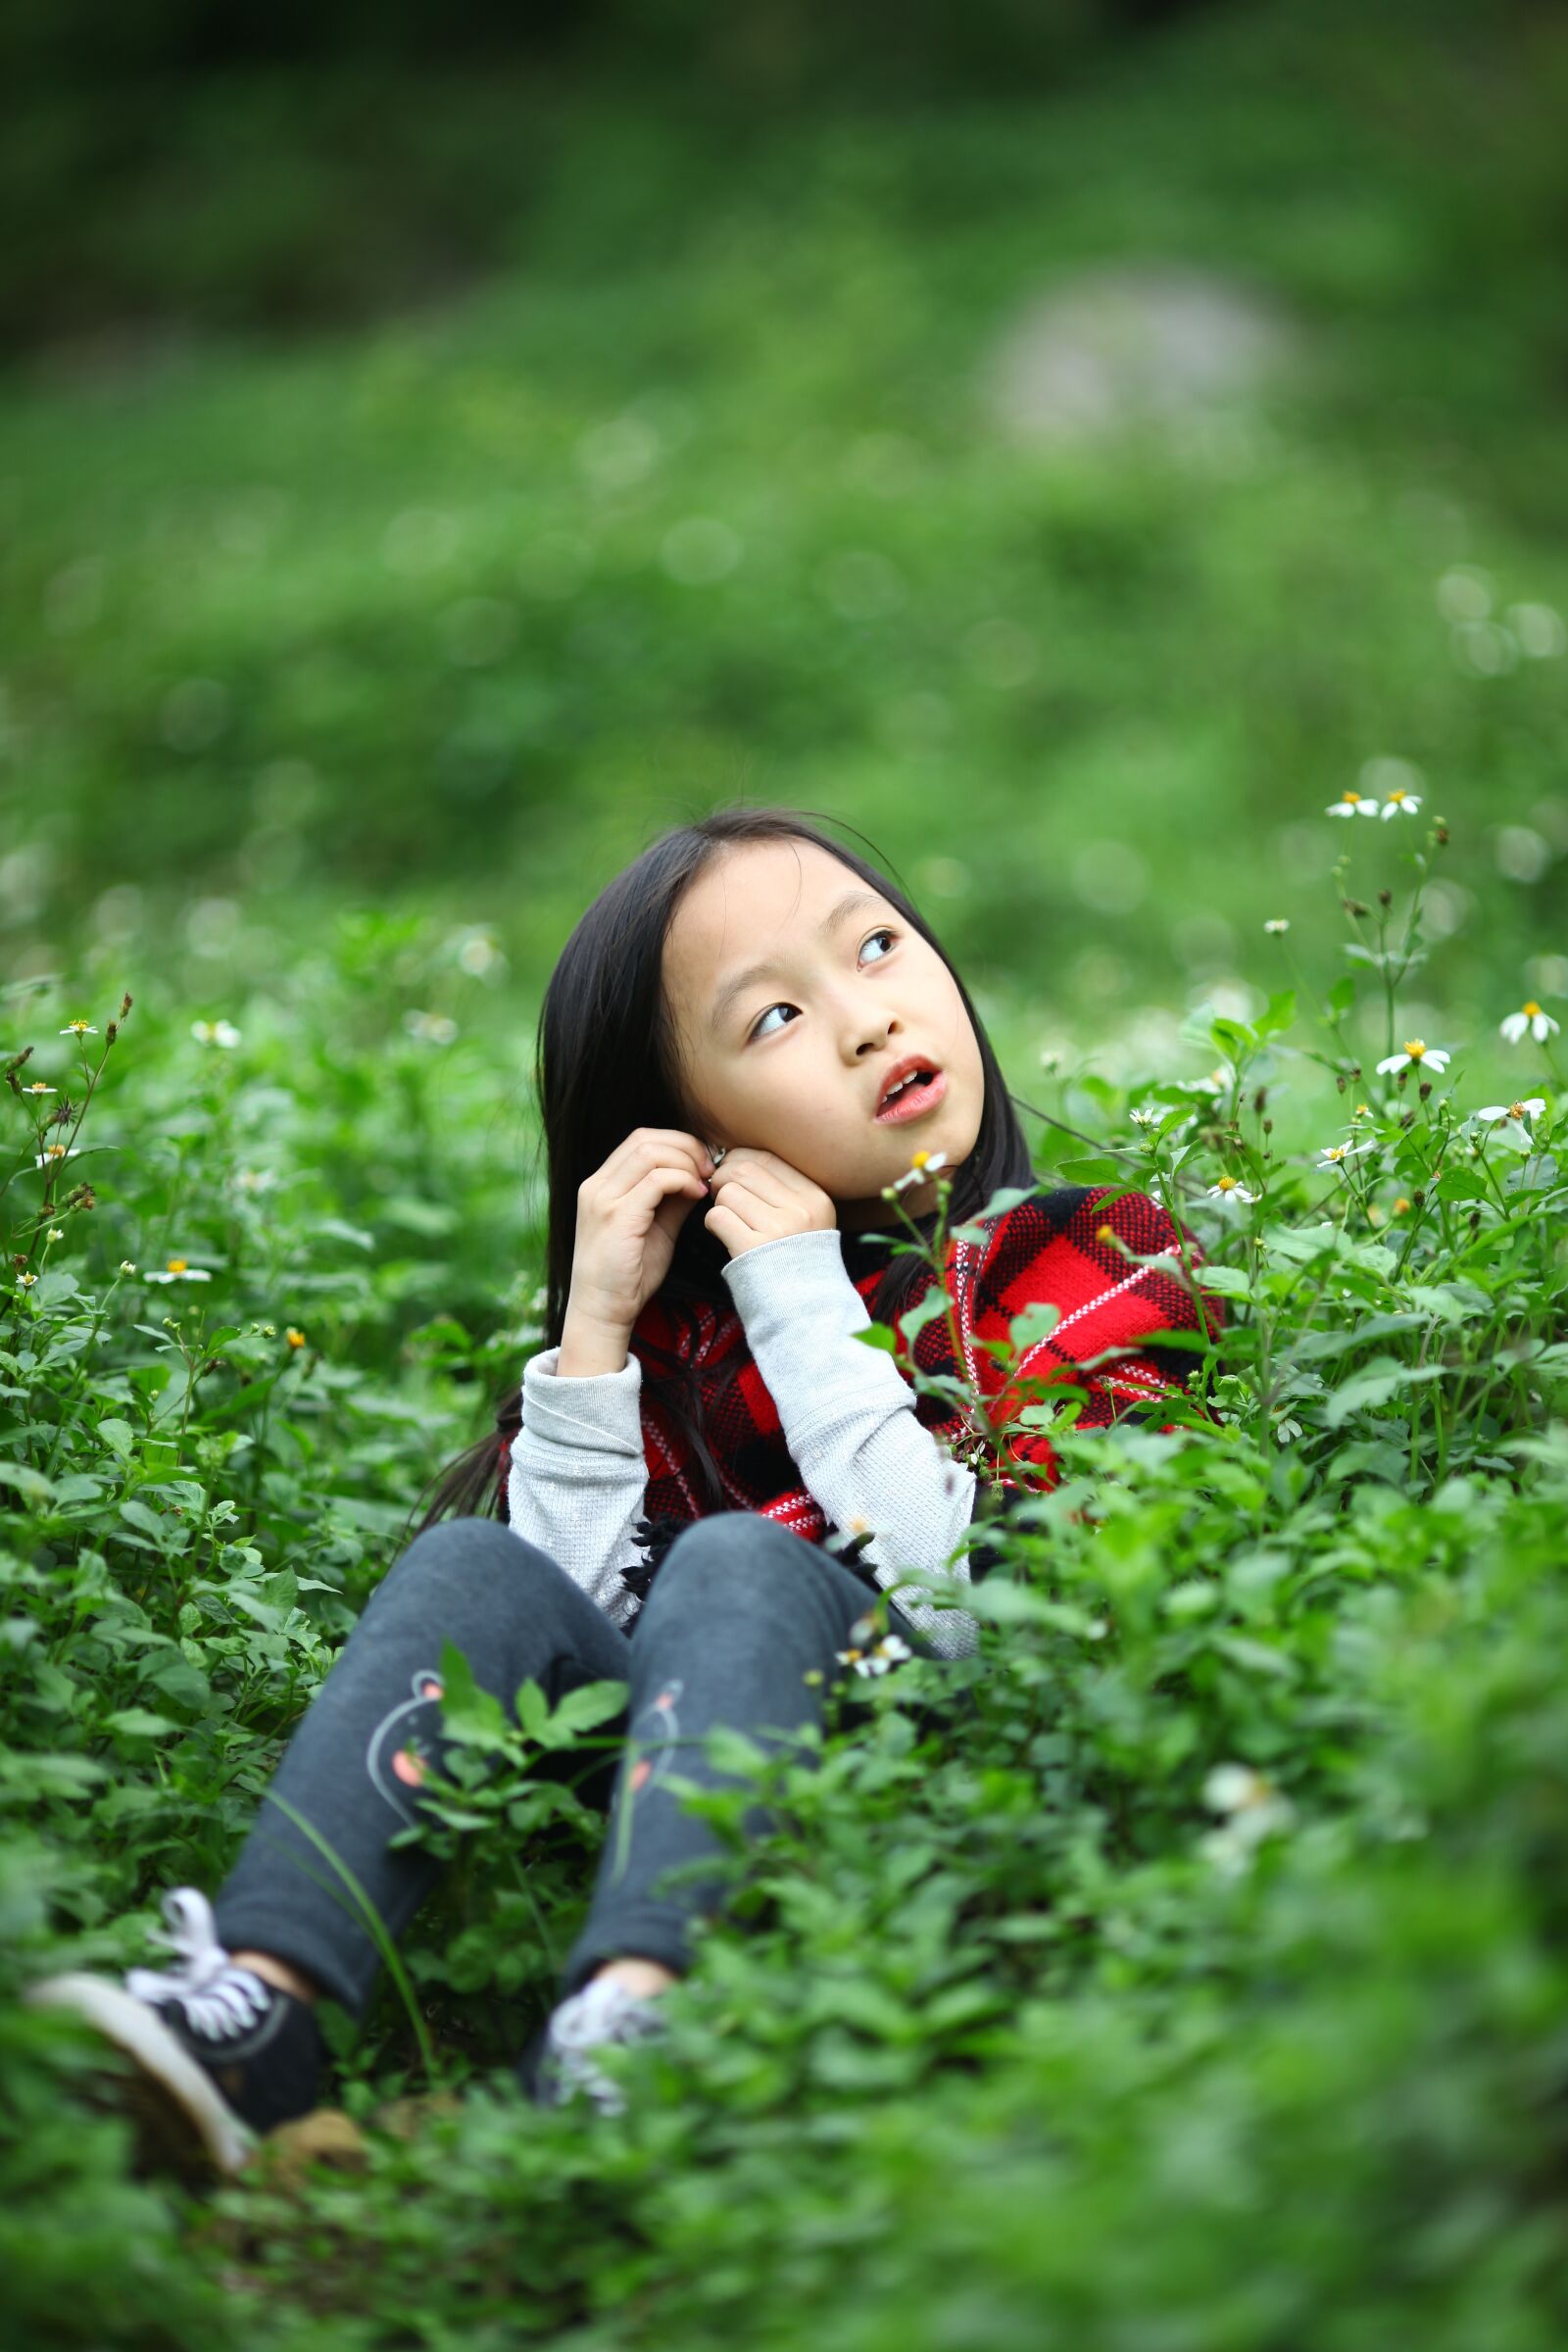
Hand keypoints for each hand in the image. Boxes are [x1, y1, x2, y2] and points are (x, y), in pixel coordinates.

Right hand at [565, 1127, 713, 1337]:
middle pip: (645, 1139)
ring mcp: (603, 1199)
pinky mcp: (615, 1217)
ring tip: (705, 1182)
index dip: (678, 1144)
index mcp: (602, 1184)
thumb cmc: (630, 1274)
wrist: (603, 1311)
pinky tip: (697, 1195)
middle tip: (710, 1169)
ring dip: (686, 1162)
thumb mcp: (657, 1228)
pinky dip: (682, 1180)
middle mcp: (597, 1185)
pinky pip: (656, 1181)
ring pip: (650, 1153)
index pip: (641, 1140)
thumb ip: (673, 1200)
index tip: (704, 1165)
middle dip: (686, 1146)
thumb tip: (700, 1177)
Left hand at [703, 1146, 836, 1259]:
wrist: (805, 1313)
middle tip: (722, 1198)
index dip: (738, 1161)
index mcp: (816, 1196)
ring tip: (730, 1223)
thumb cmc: (795, 1263)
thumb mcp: (806, 1221)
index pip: (766, 1158)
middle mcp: (801, 1209)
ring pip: (728, 1192)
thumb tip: (734, 1158)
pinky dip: (713, 1224)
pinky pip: (717, 1217)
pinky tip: (724, 1236)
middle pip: (743, 1169)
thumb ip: (780, 1189)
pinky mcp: (753, 1249)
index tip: (731, 1177)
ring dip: (719, 1205)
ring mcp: (778, 1229)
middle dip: (723, 1180)